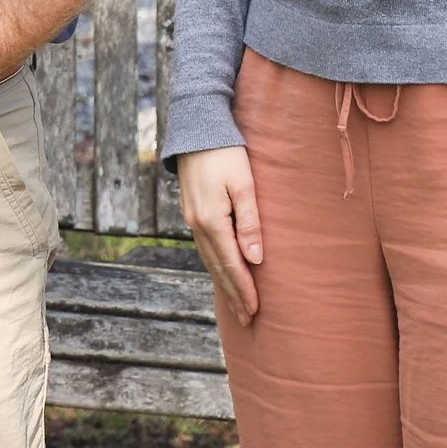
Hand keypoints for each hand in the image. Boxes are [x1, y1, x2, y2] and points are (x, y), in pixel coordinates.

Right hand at [177, 146, 262, 320]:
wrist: (197, 129)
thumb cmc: (227, 154)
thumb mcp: (244, 185)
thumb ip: (250, 222)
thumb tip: (255, 260)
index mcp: (211, 220)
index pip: (231, 264)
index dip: (244, 289)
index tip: (255, 311)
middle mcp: (197, 223)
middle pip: (218, 267)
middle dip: (233, 293)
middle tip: (247, 318)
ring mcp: (192, 218)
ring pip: (209, 259)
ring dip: (223, 283)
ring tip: (236, 303)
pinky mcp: (192, 211)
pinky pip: (205, 247)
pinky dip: (215, 265)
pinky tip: (222, 271)